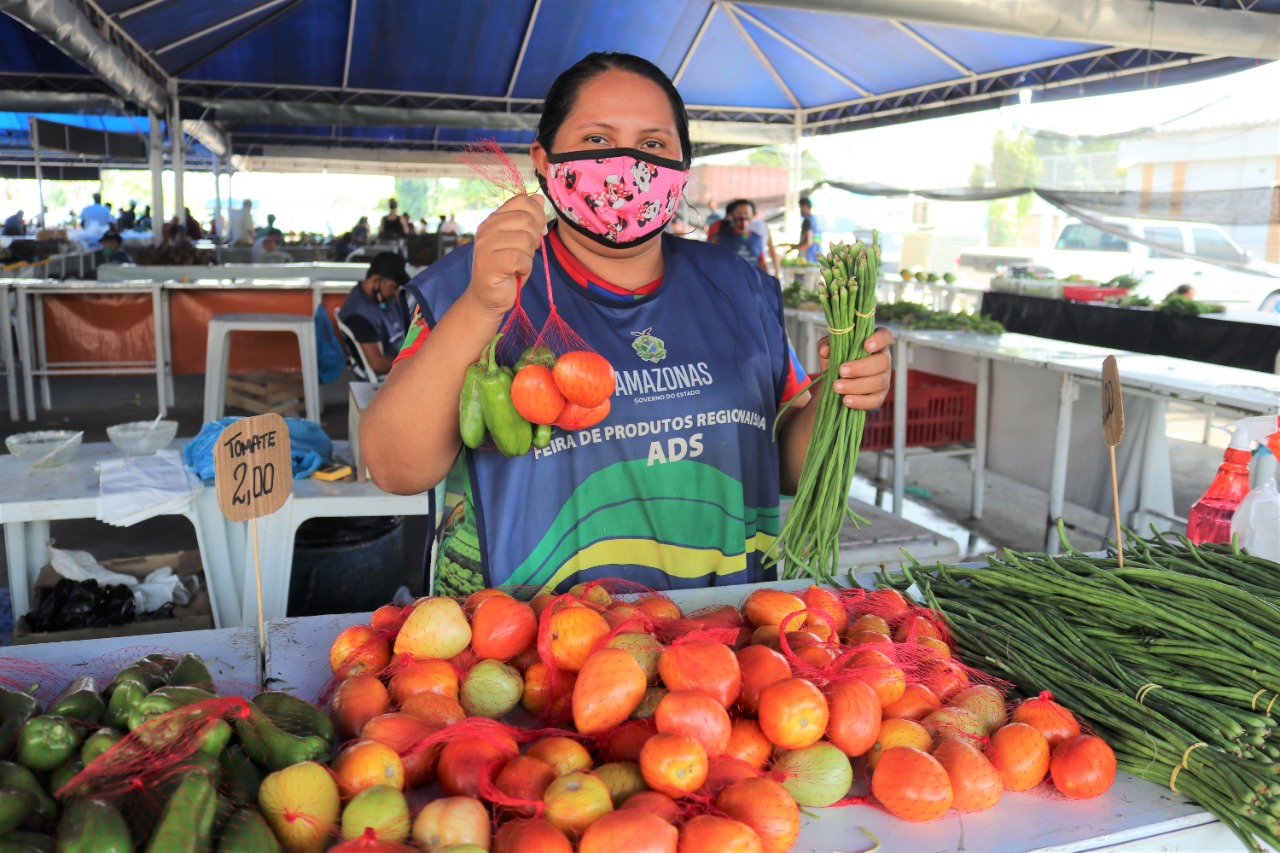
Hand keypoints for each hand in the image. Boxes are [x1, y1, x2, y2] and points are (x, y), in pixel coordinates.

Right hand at [467, 194, 546, 318]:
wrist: (488, 297)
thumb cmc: (507, 268)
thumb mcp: (521, 240)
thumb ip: (528, 219)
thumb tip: (539, 197)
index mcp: (494, 219)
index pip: (522, 200)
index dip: (537, 214)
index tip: (536, 232)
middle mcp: (487, 228)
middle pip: (527, 219)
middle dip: (535, 238)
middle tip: (526, 252)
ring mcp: (485, 244)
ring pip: (525, 239)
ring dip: (529, 255)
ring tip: (518, 263)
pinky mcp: (489, 262)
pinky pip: (520, 258)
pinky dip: (525, 267)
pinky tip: (516, 272)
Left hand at [817, 327, 892, 408]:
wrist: (835, 382)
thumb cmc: (837, 360)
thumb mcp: (829, 350)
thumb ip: (826, 345)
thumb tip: (826, 350)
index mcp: (875, 343)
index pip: (885, 336)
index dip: (879, 340)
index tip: (866, 345)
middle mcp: (884, 360)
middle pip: (882, 362)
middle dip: (861, 367)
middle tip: (841, 371)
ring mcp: (884, 379)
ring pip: (878, 382)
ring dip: (856, 385)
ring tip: (837, 387)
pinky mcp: (879, 396)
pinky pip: (874, 400)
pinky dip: (859, 401)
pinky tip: (845, 400)